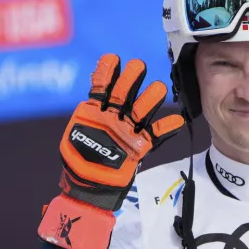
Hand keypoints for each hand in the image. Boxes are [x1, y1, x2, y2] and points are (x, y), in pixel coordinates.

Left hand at [37, 54, 184, 248]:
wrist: (89, 190)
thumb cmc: (77, 166)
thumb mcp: (71, 140)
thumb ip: (83, 122)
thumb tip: (88, 107)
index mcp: (94, 115)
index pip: (101, 88)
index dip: (106, 73)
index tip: (113, 58)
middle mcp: (112, 119)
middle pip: (124, 94)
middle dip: (130, 79)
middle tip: (138, 66)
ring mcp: (127, 132)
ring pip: (140, 110)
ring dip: (149, 98)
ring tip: (158, 87)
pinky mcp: (139, 147)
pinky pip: (154, 135)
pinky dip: (165, 127)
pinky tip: (176, 119)